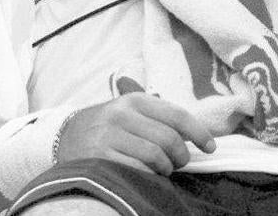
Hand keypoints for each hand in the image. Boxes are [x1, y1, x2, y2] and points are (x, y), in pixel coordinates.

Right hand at [56, 94, 215, 175]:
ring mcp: (109, 135)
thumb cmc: (109, 125)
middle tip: (179, 162)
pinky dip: (149, 177)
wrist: (67, 136)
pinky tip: (145, 175)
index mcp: (134, 100)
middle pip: (169, 139)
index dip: (199, 132)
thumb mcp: (129, 111)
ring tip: (161, 169)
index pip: (176, 114)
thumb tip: (196, 133)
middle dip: (181, 156)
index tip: (210, 146)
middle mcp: (121, 114)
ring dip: (165, 169)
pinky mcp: (101, 157)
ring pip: (156, 156)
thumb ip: (158, 117)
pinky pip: (139, 171)